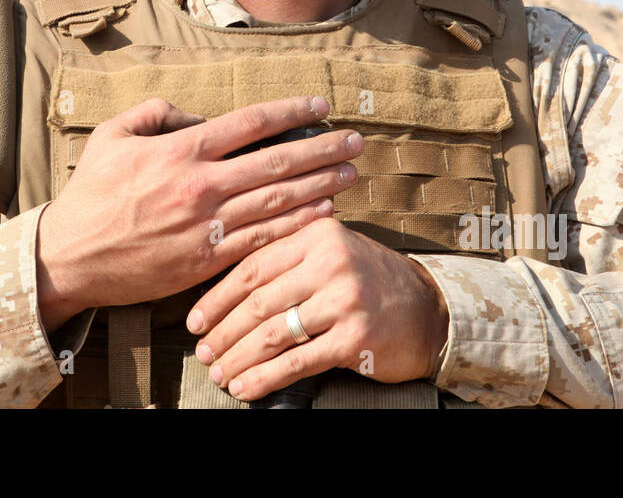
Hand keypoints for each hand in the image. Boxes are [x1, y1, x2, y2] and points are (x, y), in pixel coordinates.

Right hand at [35, 95, 362, 329]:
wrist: (71, 257)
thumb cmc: (90, 194)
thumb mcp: (112, 136)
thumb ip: (155, 112)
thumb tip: (195, 114)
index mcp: (180, 150)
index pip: (251, 123)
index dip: (291, 112)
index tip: (320, 106)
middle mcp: (201, 186)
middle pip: (277, 162)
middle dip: (323, 149)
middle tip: (356, 140)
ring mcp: (207, 225)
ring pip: (278, 201)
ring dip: (321, 185)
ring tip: (350, 173)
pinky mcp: (207, 260)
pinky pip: (263, 240)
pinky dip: (296, 225)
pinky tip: (322, 214)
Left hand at [186, 217, 448, 400]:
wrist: (427, 310)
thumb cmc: (369, 281)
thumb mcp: (331, 253)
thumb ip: (287, 260)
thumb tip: (224, 291)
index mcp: (317, 235)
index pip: (253, 266)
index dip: (218, 297)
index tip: (195, 320)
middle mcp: (330, 262)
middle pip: (258, 301)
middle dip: (223, 332)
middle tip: (204, 351)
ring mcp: (344, 299)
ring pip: (273, 332)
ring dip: (239, 358)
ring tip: (220, 373)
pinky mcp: (355, 336)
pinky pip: (297, 361)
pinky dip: (265, 378)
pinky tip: (246, 387)